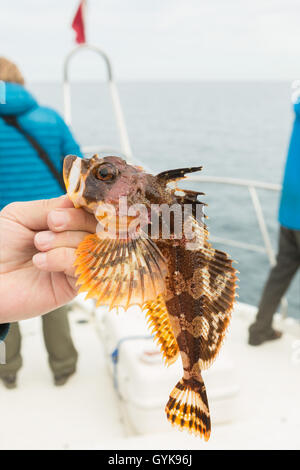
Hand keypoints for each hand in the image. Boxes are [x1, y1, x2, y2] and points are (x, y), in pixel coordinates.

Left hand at [0, 196, 95, 322]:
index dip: (83, 207)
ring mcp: (75, 264)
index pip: (89, 211)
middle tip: (51, 224)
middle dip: (74, 221)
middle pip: (95, 226)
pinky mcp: (74, 286)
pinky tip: (40, 261)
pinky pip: (82, 266)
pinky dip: (62, 258)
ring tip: (39, 245)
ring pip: (91, 245)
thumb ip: (50, 205)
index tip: (62, 210)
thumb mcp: (20, 215)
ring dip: (64, 240)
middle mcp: (74, 243)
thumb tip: (77, 200)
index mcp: (64, 225)